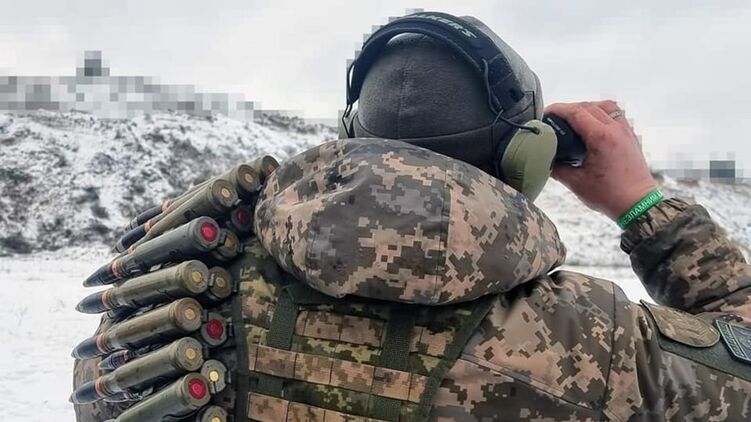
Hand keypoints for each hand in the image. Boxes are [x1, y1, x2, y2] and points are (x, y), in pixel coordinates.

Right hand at [544, 101, 656, 220]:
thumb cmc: (610, 195)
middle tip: (555, 119)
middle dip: (569, 109)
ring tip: (575, 120)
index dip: (557, 109)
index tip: (545, 113)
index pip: (576, 112)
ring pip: (605, 107)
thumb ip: (557, 168)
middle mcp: (616, 129)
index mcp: (601, 138)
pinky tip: (593, 127)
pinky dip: (602, 114)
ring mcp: (626, 131)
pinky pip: (616, 115)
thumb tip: (546, 159)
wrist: (637, 205)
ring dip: (587, 108)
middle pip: (588, 106)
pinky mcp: (631, 137)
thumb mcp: (576, 183)